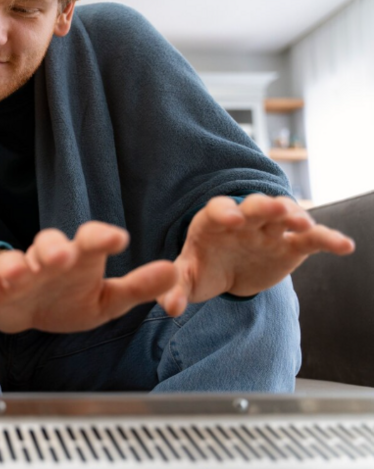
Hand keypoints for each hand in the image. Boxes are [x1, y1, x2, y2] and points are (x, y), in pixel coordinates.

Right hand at [0, 223, 176, 333]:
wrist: (24, 310)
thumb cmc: (69, 299)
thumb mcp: (108, 300)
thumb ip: (139, 287)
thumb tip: (175, 273)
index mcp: (81, 259)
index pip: (92, 241)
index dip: (103, 238)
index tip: (119, 238)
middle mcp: (50, 259)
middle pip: (52, 245)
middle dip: (56, 248)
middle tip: (64, 255)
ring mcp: (20, 269)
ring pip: (19, 260)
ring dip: (19, 263)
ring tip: (22, 270)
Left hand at [159, 194, 355, 315]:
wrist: (226, 274)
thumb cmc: (203, 270)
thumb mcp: (187, 280)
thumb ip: (176, 289)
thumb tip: (169, 306)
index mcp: (213, 223)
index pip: (217, 210)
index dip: (224, 212)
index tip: (231, 220)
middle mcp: (243, 220)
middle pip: (254, 205)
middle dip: (265, 206)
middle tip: (276, 209)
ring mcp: (268, 230)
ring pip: (285, 215)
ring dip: (295, 215)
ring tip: (305, 224)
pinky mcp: (290, 245)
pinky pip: (311, 239)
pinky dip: (327, 239)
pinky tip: (344, 246)